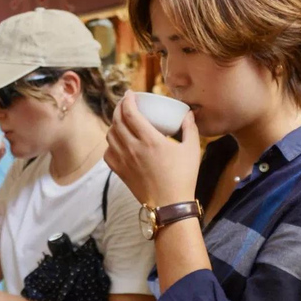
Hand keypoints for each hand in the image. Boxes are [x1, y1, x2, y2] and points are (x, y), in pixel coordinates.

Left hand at [105, 90, 200, 206]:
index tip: (130, 93)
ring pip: (110, 136)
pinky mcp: (120, 172)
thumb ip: (190, 128)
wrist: (170, 206)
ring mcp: (124, 161)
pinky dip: (110, 144)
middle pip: (117, 121)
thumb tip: (188, 113)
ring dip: (114, 124)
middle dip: (119, 108)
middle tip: (125, 103)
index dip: (128, 100)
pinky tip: (118, 142)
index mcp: (150, 140)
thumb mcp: (192, 150)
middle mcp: (133, 148)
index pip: (131, 113)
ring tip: (122, 120)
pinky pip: (108, 153)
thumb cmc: (183, 178)